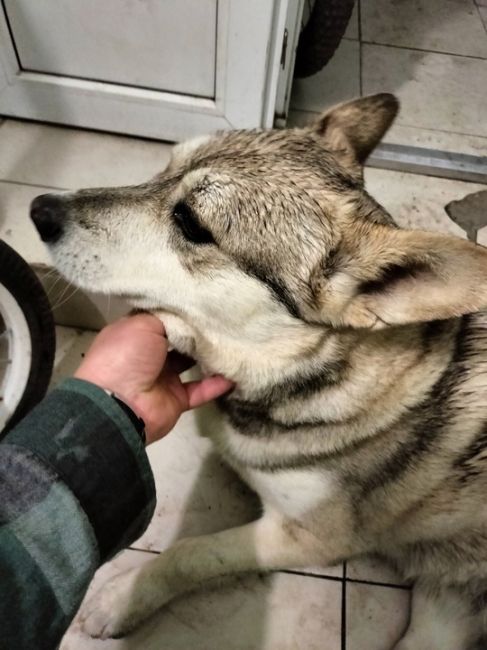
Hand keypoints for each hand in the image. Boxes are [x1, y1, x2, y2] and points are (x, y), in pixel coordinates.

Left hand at [74, 314, 232, 443]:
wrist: (119, 405)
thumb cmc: (126, 356)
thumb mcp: (143, 324)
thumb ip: (167, 318)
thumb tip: (188, 316)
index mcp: (135, 335)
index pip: (161, 318)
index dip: (179, 310)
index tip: (203, 301)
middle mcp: (148, 355)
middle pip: (179, 340)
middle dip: (198, 331)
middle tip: (224, 318)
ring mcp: (163, 378)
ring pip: (191, 363)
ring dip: (209, 355)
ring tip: (233, 341)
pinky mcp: (176, 399)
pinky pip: (201, 390)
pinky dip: (217, 383)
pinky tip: (234, 372)